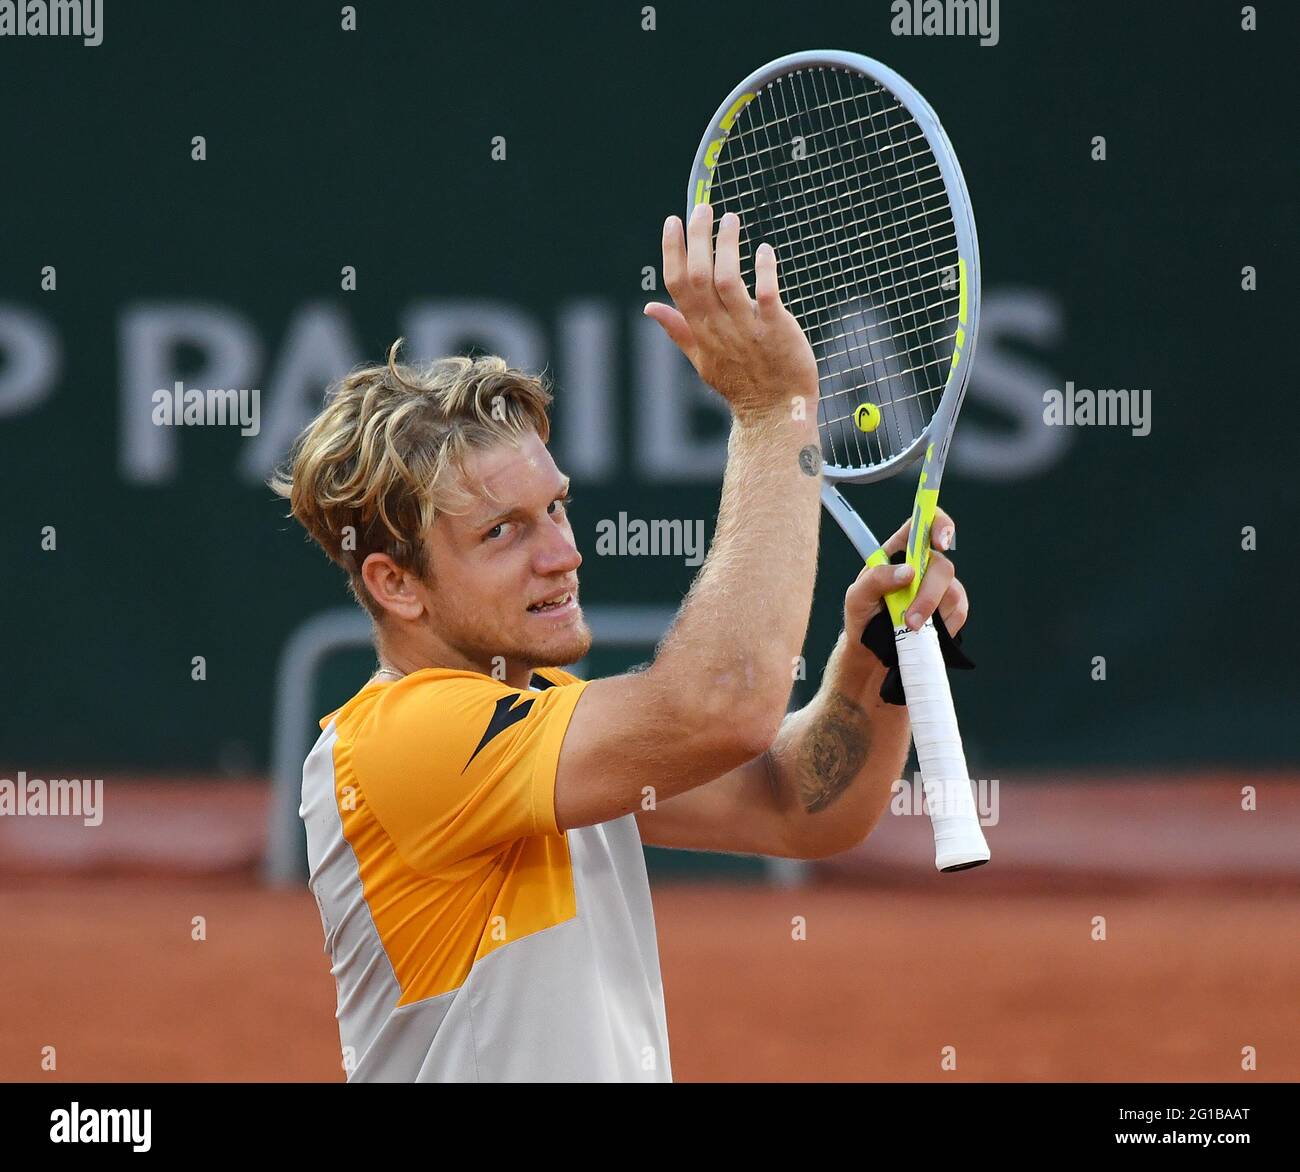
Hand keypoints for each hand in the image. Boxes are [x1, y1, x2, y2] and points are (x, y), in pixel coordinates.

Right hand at [643, 204, 817, 420]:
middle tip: (702, 209)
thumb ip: (678, 330)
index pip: (677, 285)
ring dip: (727, 246)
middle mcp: (719, 328)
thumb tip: (650, 307)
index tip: (674, 221)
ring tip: (731, 219)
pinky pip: (766, 295)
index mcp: (699, 331)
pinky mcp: (775, 329)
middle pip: (699, 276)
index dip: (673, 250)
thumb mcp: (701, 359)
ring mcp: (747, 329)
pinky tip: (764, 250)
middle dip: (698, 238)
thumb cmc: (740, 385)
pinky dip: (763, 270)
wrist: (775, 412)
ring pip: (728, 280)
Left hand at [843, 507, 967, 640]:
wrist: (870, 646)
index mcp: (899, 550)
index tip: (939, 543)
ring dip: (931, 614)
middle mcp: (923, 563)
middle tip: (910, 620)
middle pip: (941, 565)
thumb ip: (876, 579)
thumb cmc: (863, 615)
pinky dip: (943, 626)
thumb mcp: (856, 596)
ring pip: (953, 592)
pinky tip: (925, 632)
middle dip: (928, 595)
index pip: (923, 523)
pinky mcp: (950, 607)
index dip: (938, 524)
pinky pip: (958, 612)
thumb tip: (907, 572)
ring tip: (909, 629)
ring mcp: (939, 585)